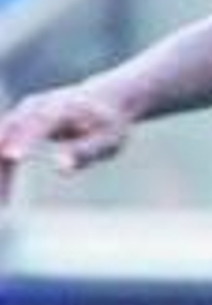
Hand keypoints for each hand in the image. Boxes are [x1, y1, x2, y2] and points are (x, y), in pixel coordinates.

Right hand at [0, 83, 133, 203]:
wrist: (103, 100)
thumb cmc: (108, 124)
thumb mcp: (108, 140)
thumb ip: (86, 151)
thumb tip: (62, 169)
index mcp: (59, 108)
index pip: (37, 123)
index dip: (22, 139)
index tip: (12, 157)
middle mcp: (36, 107)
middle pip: (9, 131)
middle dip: (1, 161)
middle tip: (2, 196)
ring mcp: (24, 115)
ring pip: (0, 143)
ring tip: (3, 204)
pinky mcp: (20, 127)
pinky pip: (3, 151)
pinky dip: (3, 173)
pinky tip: (5, 200)